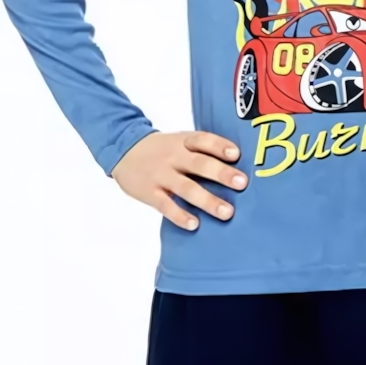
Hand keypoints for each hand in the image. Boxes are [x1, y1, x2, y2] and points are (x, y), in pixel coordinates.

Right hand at [110, 130, 247, 230]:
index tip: (236, 155)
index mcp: (183, 141)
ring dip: (208, 200)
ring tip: (227, 212)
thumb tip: (236, 166)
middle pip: (199, 164)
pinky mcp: (150, 193)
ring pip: (187, 188)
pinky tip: (194, 224)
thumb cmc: (162, 149)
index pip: (203, 140)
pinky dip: (180, 215)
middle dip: (221, 174)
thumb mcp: (180, 141)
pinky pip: (166, 206)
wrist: (123, 150)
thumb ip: (202, 150)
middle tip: (242, 183)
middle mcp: (174, 157)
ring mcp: (161, 175)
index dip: (220, 146)